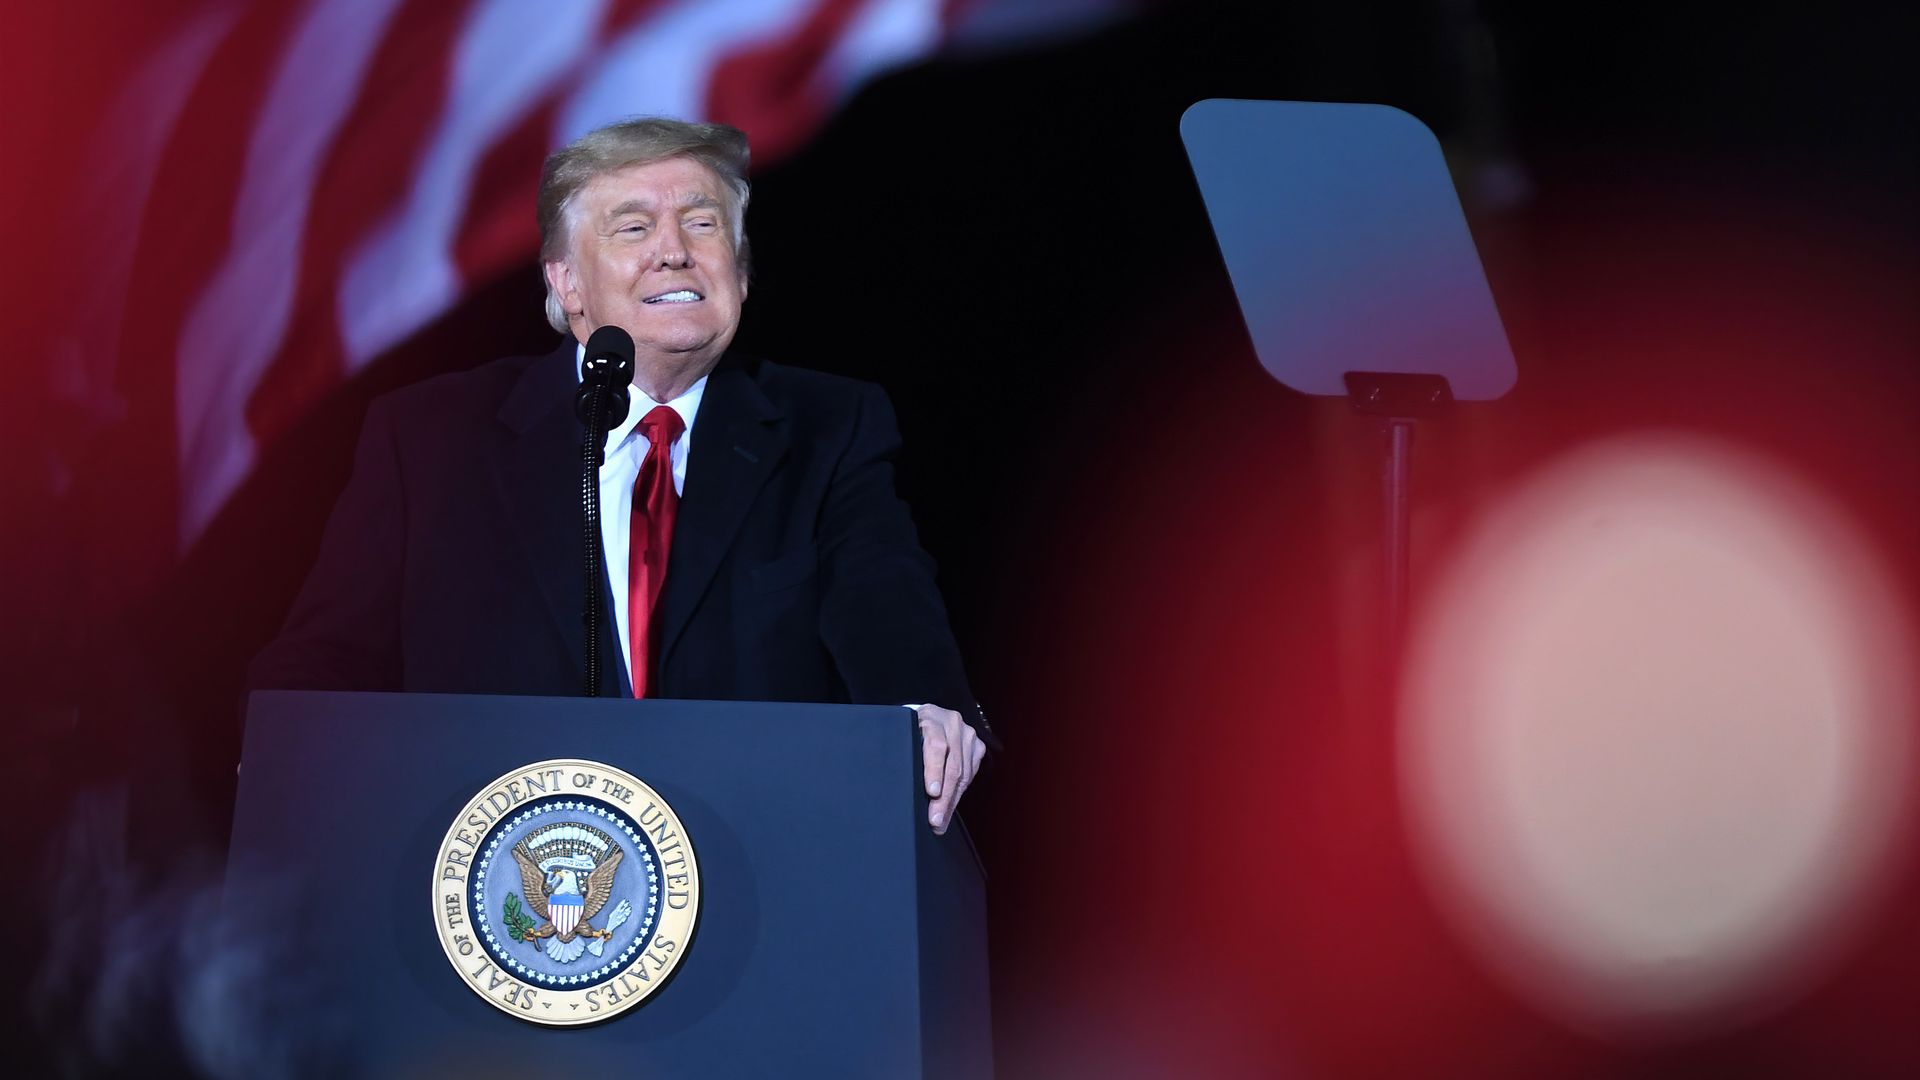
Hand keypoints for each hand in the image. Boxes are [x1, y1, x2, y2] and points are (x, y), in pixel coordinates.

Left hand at [918, 704, 985, 834]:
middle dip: (944, 797)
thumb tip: (906, 793)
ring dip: (952, 800)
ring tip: (941, 820)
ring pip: (963, 772)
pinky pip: (971, 773)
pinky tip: (950, 805)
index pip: (935, 745)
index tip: (931, 792)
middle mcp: (951, 722)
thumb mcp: (904, 737)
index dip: (934, 770)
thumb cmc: (911, 731)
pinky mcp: (977, 745)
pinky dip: (960, 792)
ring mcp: (967, 733)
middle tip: (935, 819)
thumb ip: (907, 755)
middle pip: (952, 764)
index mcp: (929, 716)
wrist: (928, 718)